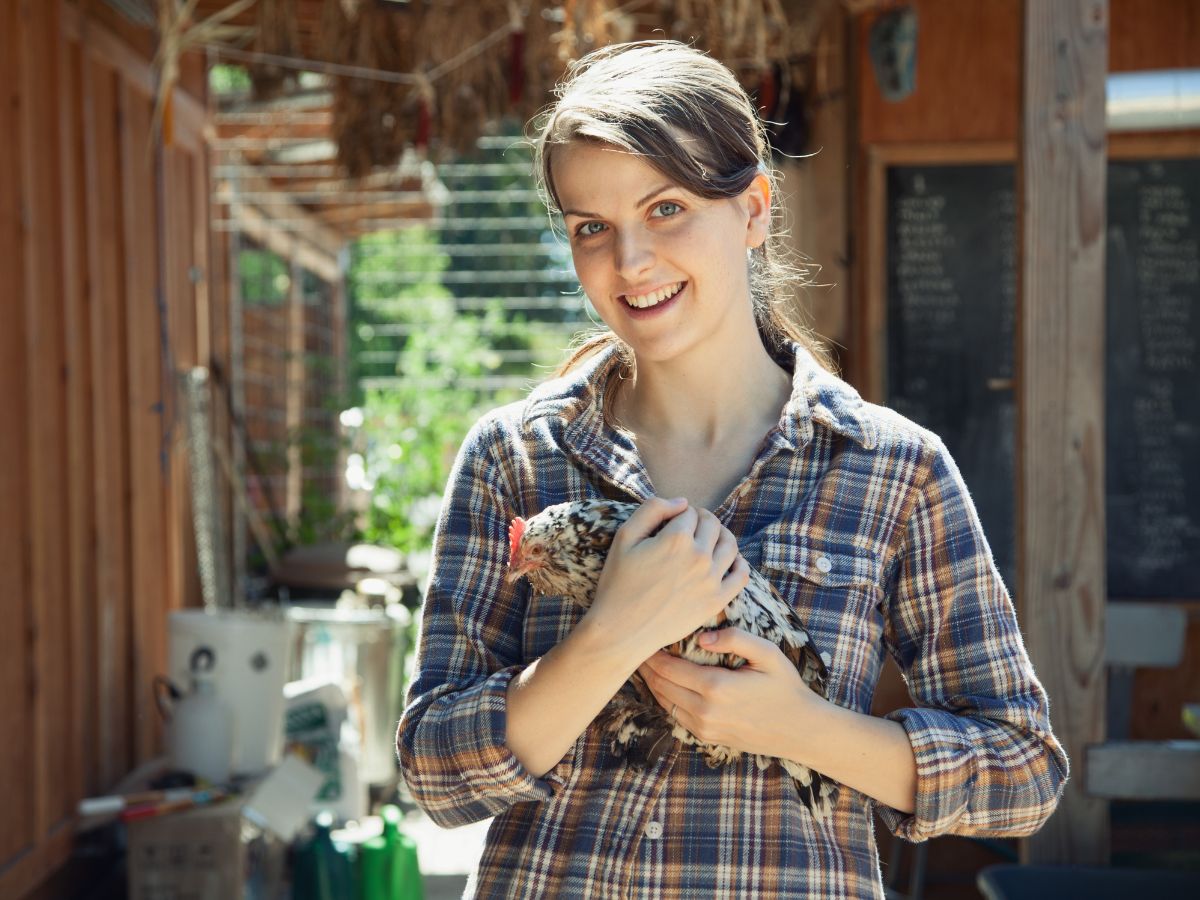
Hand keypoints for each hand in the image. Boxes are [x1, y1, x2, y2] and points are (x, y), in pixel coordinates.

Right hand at [584, 497, 748, 659]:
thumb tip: (682, 502)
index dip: (680, 513)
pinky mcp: (716, 600)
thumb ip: (652, 509)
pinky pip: (741, 575)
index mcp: (676, 538)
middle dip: (702, 519)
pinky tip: (729, 560)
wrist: (622, 630)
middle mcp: (699, 556)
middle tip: (691, 526)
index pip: (689, 511)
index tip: (673, 520)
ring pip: (730, 544)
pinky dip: (739, 562)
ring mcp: (711, 579)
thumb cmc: (617, 583)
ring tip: (710, 538)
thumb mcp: (624, 537)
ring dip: (721, 535)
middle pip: (712, 524)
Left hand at [636, 626, 825, 760]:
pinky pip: (675, 714)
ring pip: (664, 702)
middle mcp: (704, 711)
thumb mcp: (768, 654)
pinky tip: (662, 682)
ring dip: (651, 682)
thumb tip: (702, 637)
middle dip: (644, 666)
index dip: (650, 652)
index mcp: (716, 687)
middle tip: (634, 646)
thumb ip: (735, 638)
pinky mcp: (706, 737)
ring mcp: (704, 727)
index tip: (643, 636)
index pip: (667, 668)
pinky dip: (664, 697)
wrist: (800, 730)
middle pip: (659, 685)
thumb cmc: (785, 687)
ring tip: (643, 662)